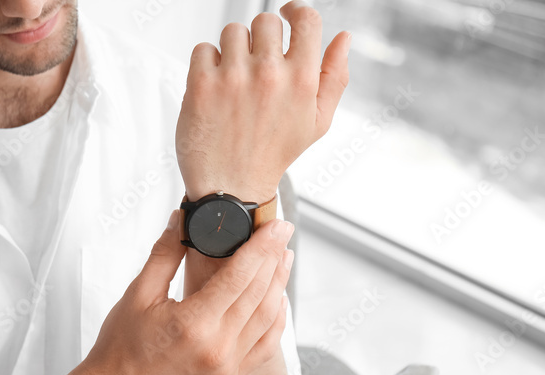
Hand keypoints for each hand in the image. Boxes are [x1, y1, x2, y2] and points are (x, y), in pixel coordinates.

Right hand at [80, 210, 294, 374]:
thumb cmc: (121, 346)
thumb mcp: (137, 294)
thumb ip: (164, 255)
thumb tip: (181, 220)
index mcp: (192, 325)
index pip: (239, 276)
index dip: (261, 247)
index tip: (276, 225)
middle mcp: (216, 349)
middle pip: (259, 294)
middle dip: (274, 258)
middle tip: (282, 232)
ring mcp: (227, 368)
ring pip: (267, 318)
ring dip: (278, 285)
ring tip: (283, 258)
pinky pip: (265, 346)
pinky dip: (276, 320)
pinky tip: (277, 299)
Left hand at [175, 0, 351, 203]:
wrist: (231, 188)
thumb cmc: (272, 154)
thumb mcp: (317, 123)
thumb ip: (335, 77)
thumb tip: (344, 37)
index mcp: (301, 80)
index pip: (307, 19)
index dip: (296, 11)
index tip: (286, 13)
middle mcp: (268, 74)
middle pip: (265, 21)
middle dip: (260, 39)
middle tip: (254, 65)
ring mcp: (232, 78)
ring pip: (232, 32)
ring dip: (232, 51)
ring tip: (234, 81)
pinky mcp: (201, 85)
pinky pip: (202, 49)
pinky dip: (206, 64)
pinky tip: (214, 89)